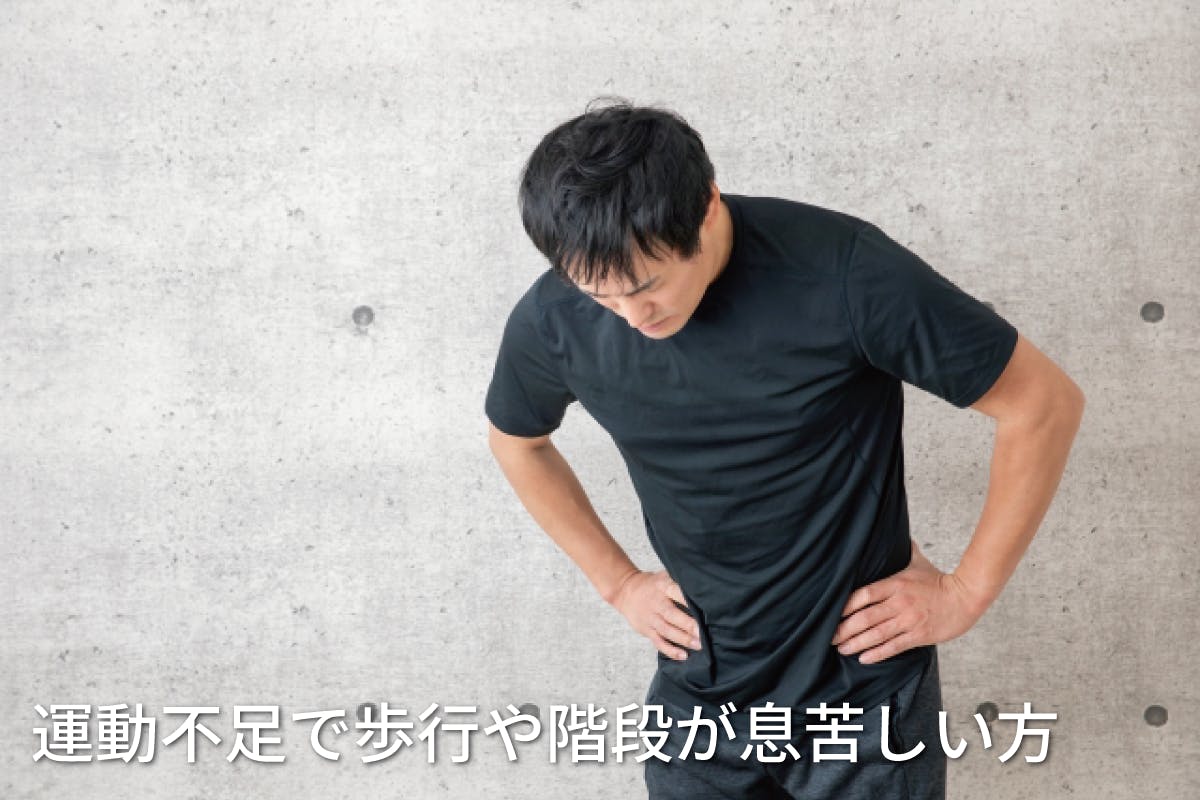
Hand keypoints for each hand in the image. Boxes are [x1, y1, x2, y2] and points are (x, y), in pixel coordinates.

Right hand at [611, 569, 701, 660]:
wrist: (626, 591)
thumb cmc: (652, 584)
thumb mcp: (664, 576)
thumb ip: (680, 582)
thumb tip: (703, 590)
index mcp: (662, 586)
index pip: (675, 592)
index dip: (688, 601)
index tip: (703, 609)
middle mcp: (656, 602)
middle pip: (671, 614)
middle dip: (688, 625)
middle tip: (702, 633)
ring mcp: (650, 618)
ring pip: (666, 630)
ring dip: (683, 639)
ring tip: (698, 645)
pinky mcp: (646, 630)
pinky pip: (658, 642)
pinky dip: (670, 650)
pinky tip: (683, 655)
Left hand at [831, 539, 986, 663]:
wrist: (967, 597)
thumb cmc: (939, 580)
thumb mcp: (917, 562)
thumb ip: (902, 551)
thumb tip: (894, 535)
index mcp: (895, 584)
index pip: (863, 594)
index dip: (845, 606)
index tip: (832, 613)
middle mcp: (899, 602)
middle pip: (865, 617)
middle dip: (844, 629)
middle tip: (830, 636)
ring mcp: (909, 620)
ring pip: (876, 634)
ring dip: (856, 643)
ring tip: (842, 649)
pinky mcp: (919, 635)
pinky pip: (894, 646)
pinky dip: (877, 653)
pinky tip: (864, 658)